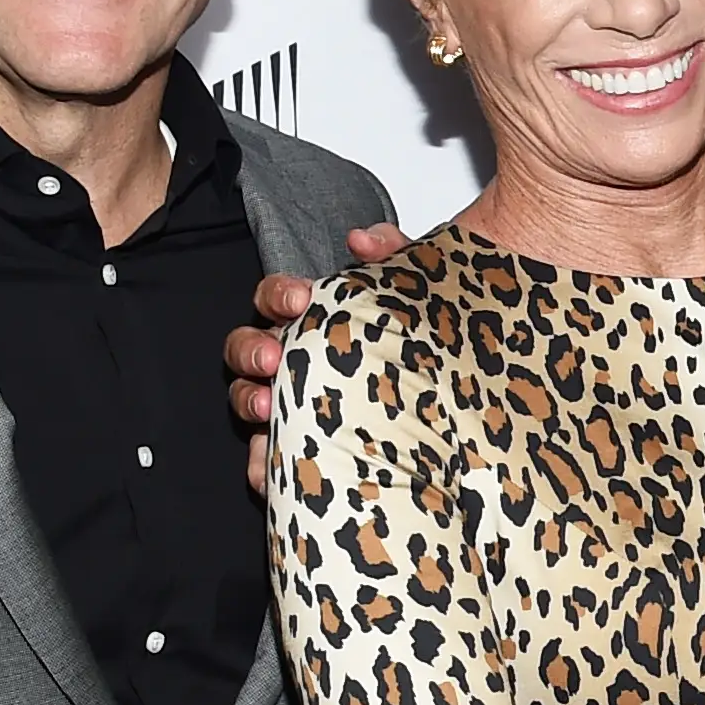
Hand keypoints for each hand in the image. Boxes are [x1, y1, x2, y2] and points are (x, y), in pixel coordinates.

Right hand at [233, 224, 410, 493]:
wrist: (457, 397)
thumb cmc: (422, 338)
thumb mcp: (415, 290)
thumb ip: (391, 252)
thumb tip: (363, 239)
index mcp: (313, 319)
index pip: (277, 298)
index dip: (280, 295)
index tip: (300, 300)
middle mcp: (294, 358)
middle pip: (248, 348)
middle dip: (252, 350)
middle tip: (272, 359)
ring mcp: (293, 402)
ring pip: (248, 398)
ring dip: (250, 401)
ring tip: (267, 409)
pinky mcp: (300, 446)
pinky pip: (269, 457)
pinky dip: (263, 463)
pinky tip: (271, 465)